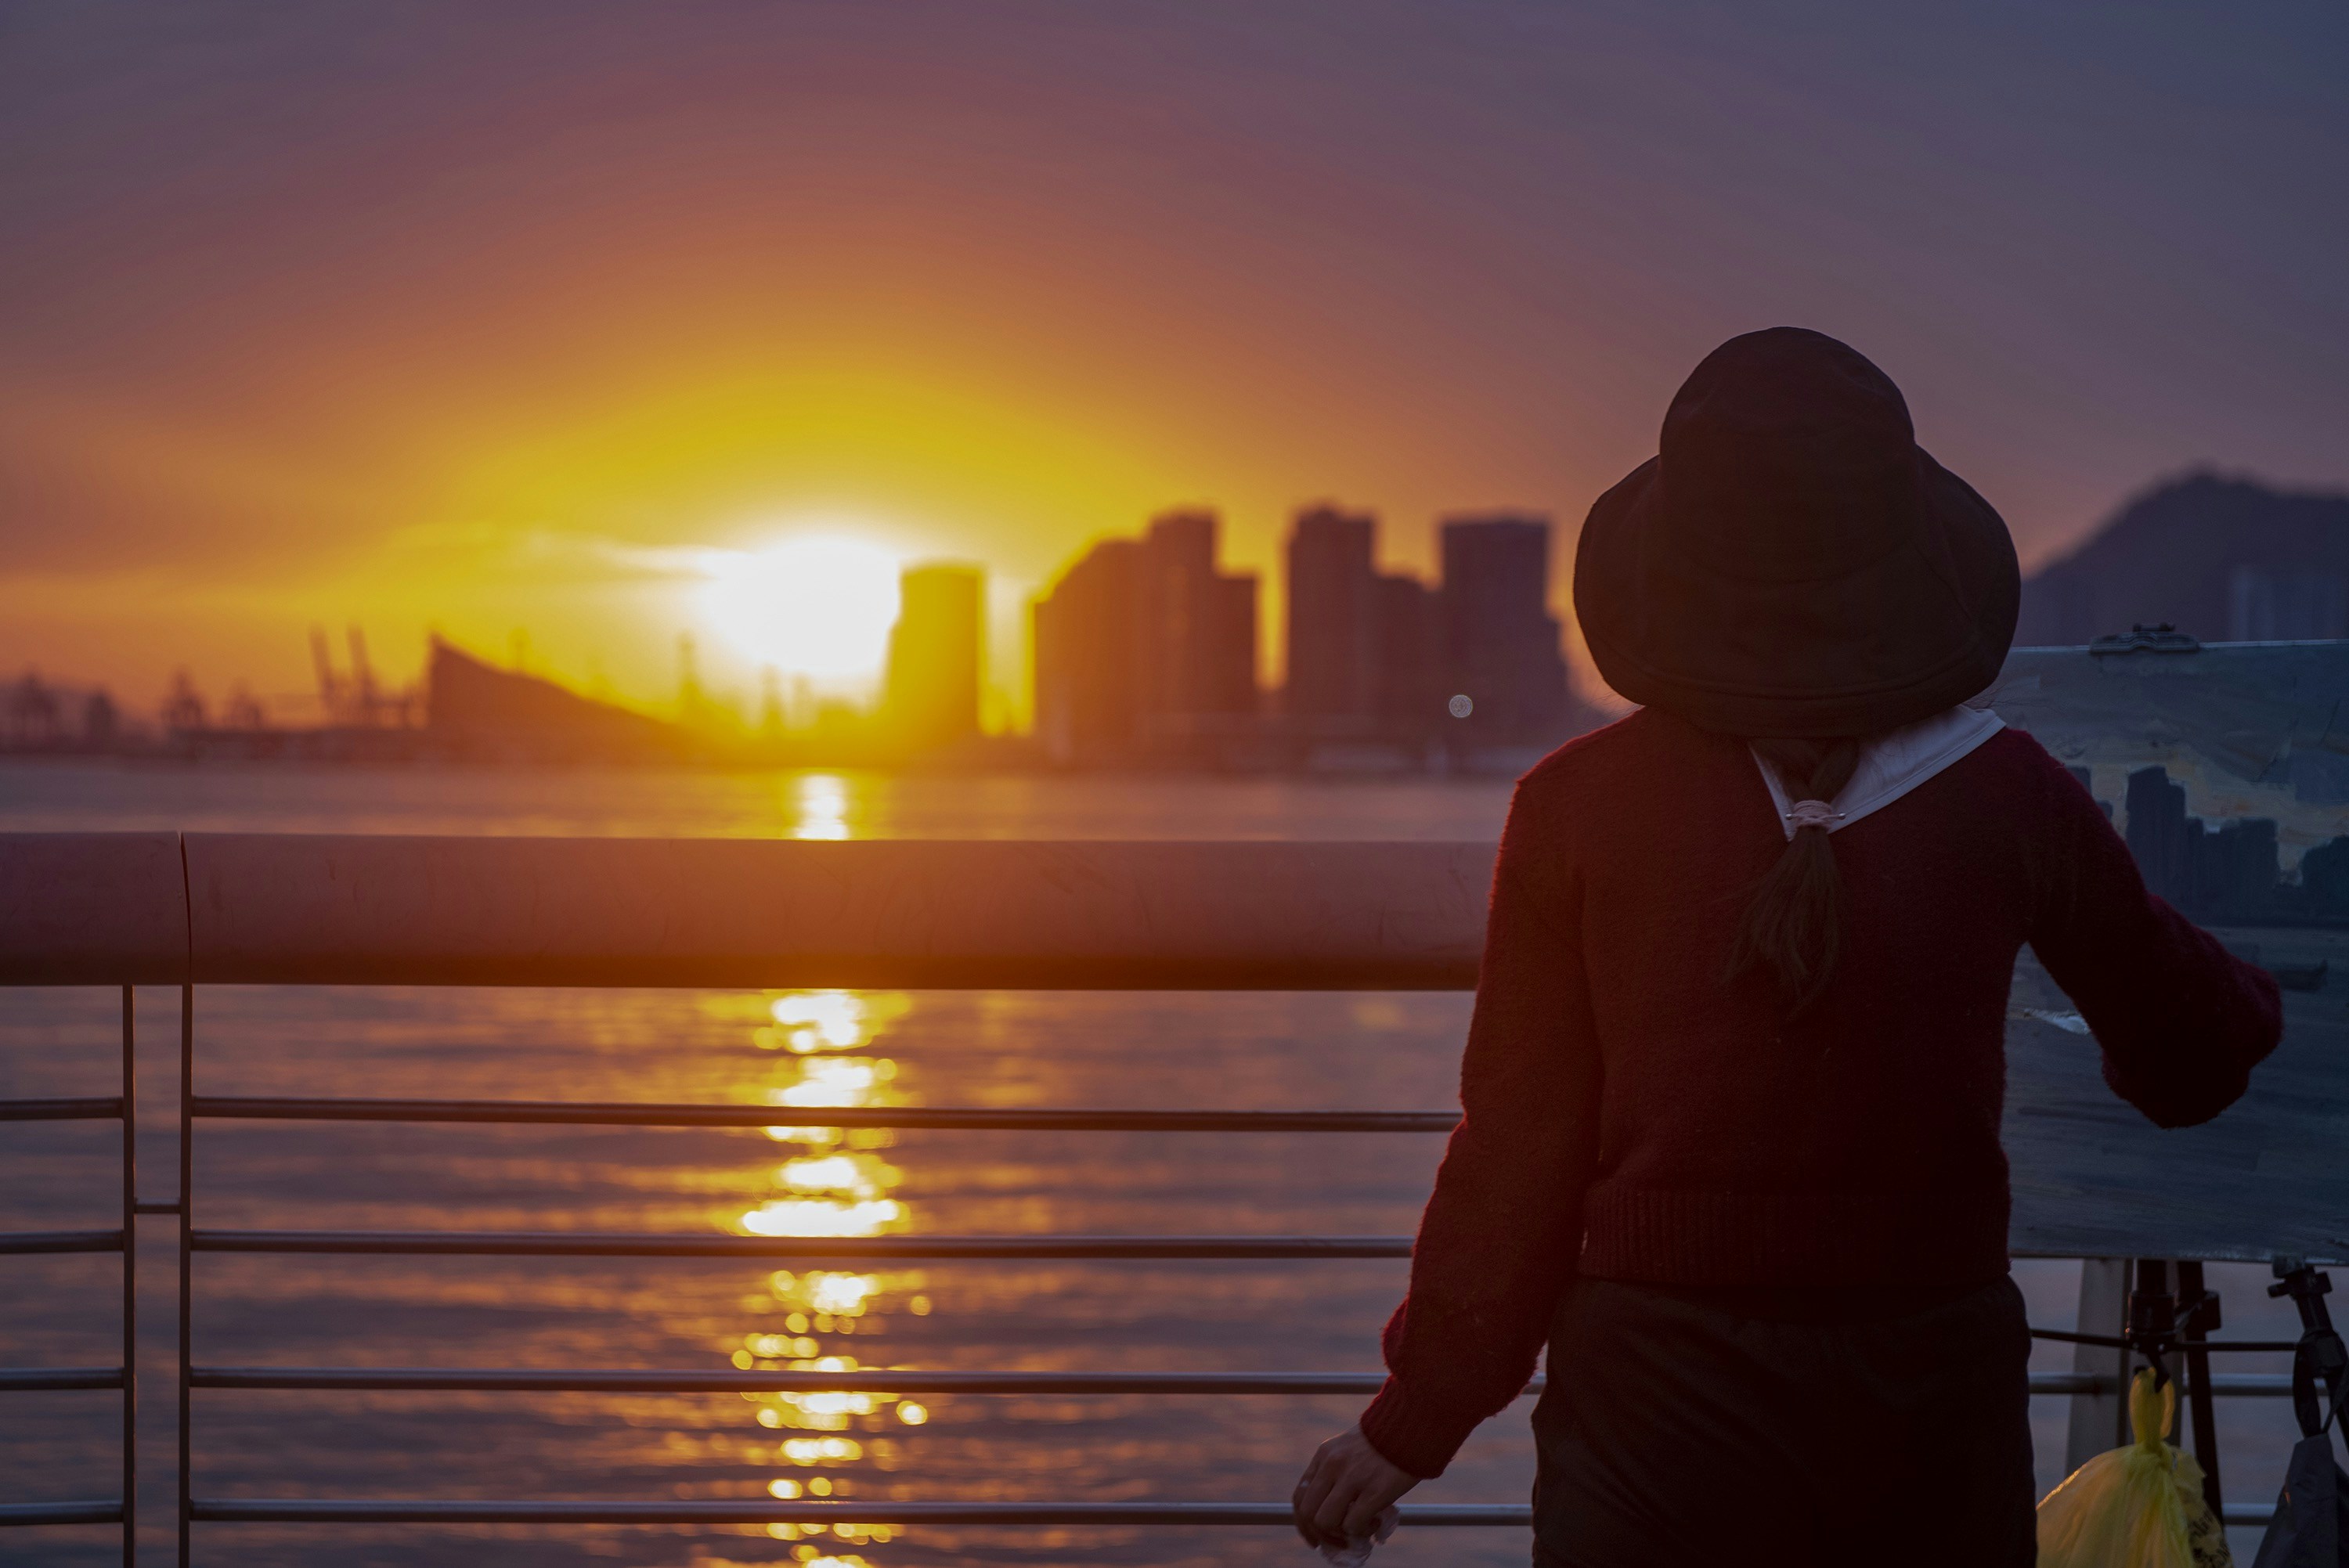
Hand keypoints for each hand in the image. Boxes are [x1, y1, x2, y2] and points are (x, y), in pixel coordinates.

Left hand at [1292, 1425, 1416, 1550]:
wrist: (1411, 1427)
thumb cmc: (1384, 1441)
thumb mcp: (1348, 1448)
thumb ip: (1336, 1474)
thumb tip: (1333, 1510)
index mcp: (1324, 1456)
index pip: (1300, 1496)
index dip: (1304, 1523)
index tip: (1315, 1538)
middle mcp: (1332, 1465)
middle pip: (1308, 1513)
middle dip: (1321, 1535)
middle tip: (1339, 1541)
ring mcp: (1352, 1477)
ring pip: (1326, 1521)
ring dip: (1340, 1535)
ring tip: (1360, 1529)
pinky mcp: (1375, 1490)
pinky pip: (1353, 1525)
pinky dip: (1361, 1532)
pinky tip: (1375, 1522)